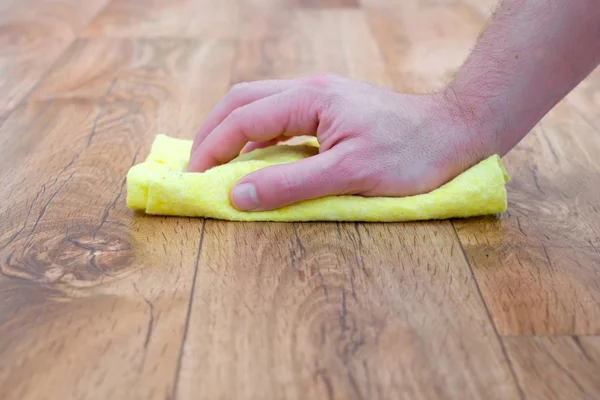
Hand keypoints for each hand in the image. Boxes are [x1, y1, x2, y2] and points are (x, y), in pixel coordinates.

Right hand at [187, 74, 490, 210]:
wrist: (454, 132)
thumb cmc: (410, 154)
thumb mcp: (350, 174)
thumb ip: (292, 184)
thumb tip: (238, 194)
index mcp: (309, 100)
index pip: (242, 119)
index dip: (212, 148)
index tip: (193, 179)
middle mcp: (308, 90)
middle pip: (242, 100)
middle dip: (213, 132)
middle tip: (197, 168)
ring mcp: (319, 96)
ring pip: (259, 104)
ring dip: (233, 131)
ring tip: (218, 163)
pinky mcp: (330, 108)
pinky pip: (280, 116)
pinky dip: (257, 135)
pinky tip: (258, 157)